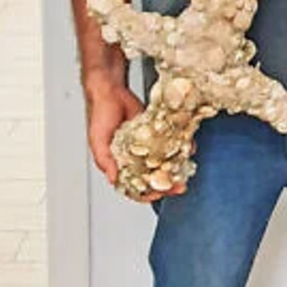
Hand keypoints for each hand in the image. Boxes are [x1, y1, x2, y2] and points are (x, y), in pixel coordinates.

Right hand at [84, 70, 186, 202]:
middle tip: (180, 186)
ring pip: (164, 161)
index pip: (134, 185)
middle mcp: (134, 156)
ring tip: (187, 169)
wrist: (111, 91)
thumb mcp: (98, 141)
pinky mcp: (156, 131)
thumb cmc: (100, 116)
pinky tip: (187, 147)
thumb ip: (105, 161)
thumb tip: (114, 179)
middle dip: (167, 183)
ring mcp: (147, 144)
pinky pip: (169, 141)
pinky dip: (179, 145)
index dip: (146, 193)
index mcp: (119, 163)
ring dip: (176, 167)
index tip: (159, 195)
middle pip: (153, 176)